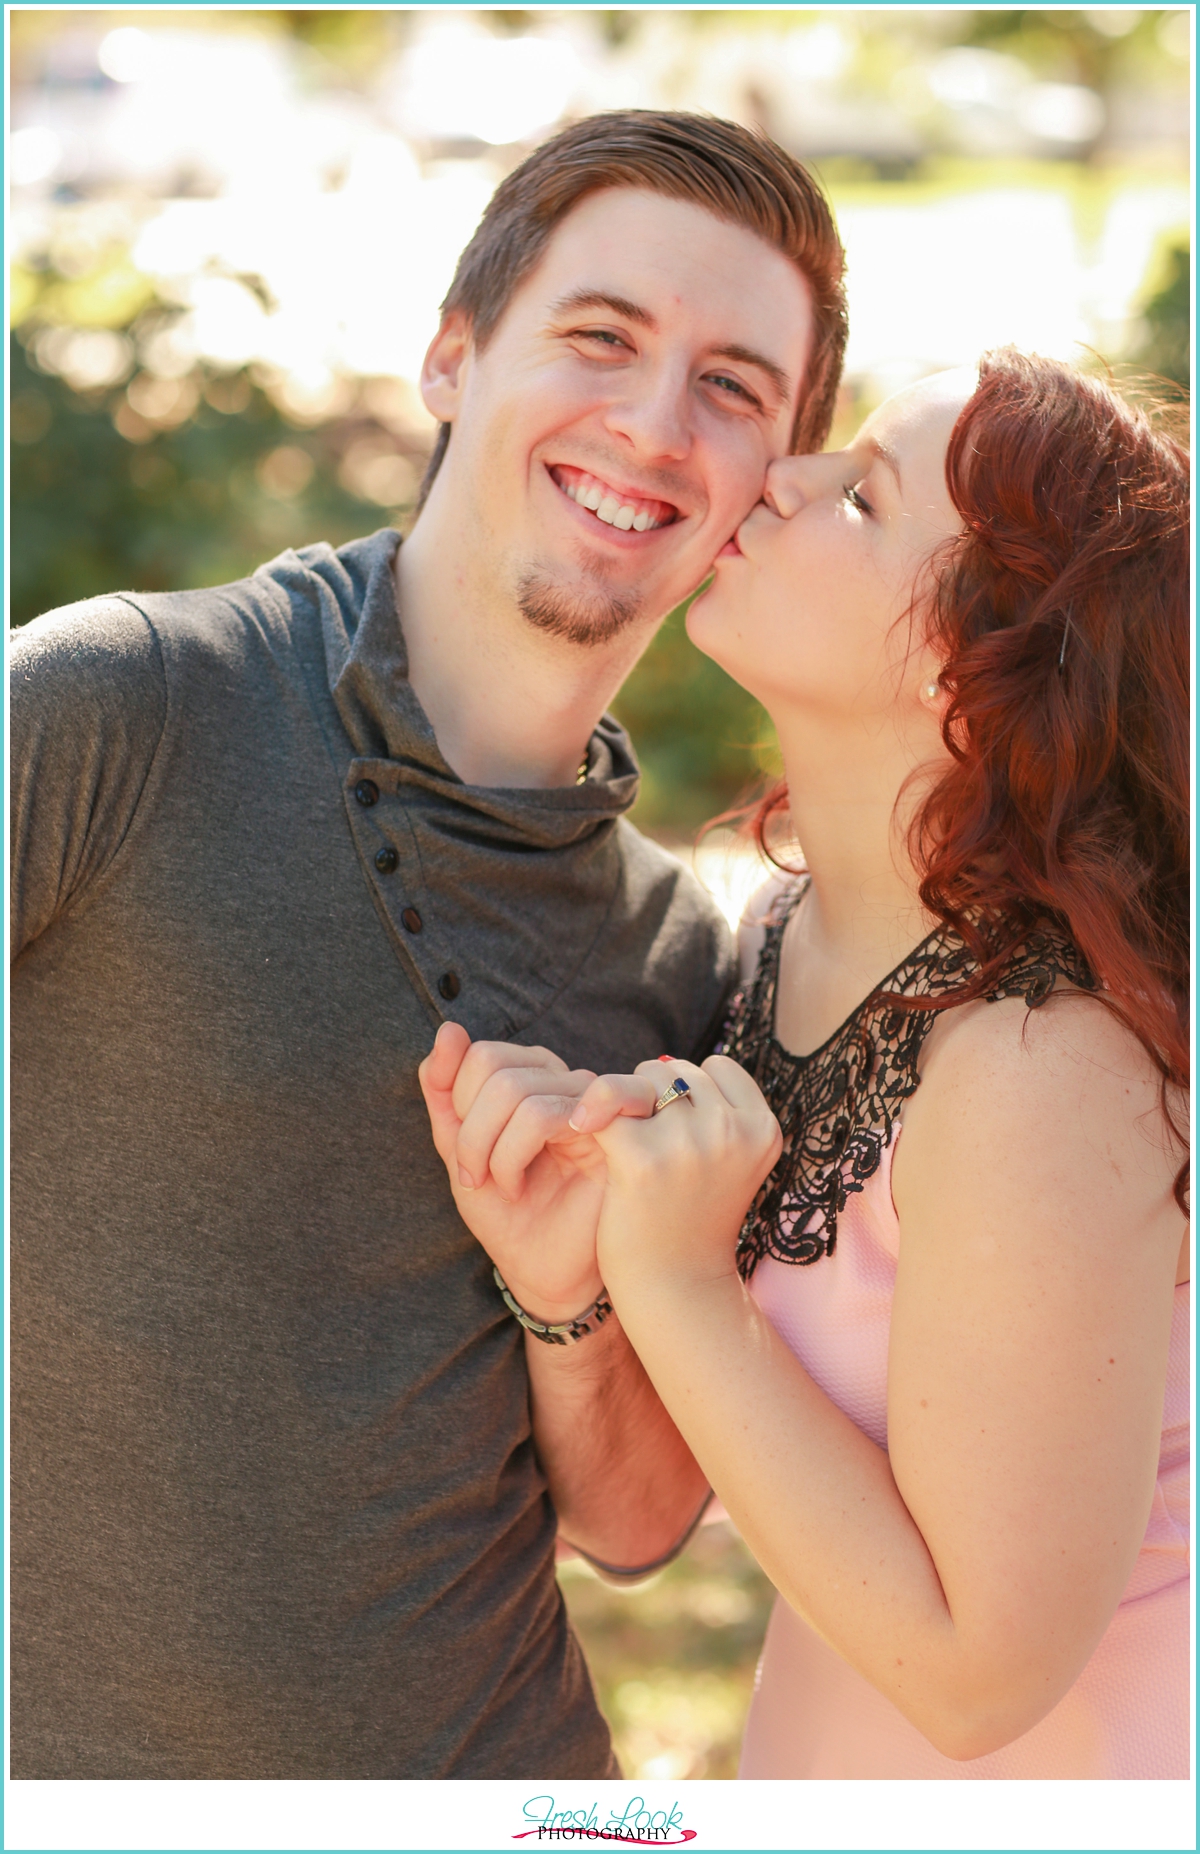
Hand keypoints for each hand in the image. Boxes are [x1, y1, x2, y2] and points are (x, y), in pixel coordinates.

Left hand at [419, 1023, 609, 1322]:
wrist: (545, 1273)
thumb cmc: (509, 1213)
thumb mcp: (461, 1150)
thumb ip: (446, 1092)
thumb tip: (448, 1028)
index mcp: (534, 1078)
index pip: (479, 1053)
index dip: (456, 1103)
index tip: (461, 1158)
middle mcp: (565, 1082)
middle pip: (494, 1066)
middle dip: (470, 1130)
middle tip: (476, 1177)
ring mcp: (591, 1104)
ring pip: (518, 1091)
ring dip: (491, 1150)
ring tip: (503, 1186)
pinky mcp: (610, 1134)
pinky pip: (548, 1114)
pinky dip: (515, 1152)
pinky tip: (521, 1182)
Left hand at [575, 1055, 781, 1298]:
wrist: (676, 1290)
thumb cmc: (693, 1220)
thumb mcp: (726, 1161)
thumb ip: (710, 1110)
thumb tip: (658, 1063)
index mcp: (763, 1129)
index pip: (718, 1067)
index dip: (690, 1094)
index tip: (679, 1132)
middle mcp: (733, 1130)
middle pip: (674, 1071)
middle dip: (652, 1101)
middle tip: (650, 1152)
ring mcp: (690, 1142)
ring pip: (637, 1084)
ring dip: (622, 1110)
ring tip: (626, 1152)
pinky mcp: (642, 1159)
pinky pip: (603, 1108)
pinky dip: (586, 1118)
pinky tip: (578, 1137)